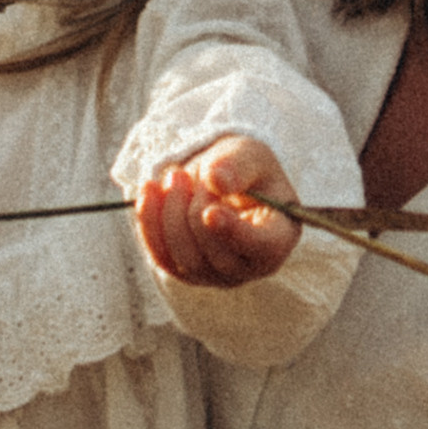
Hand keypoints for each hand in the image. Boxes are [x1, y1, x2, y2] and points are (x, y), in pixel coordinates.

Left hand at [135, 140, 298, 289]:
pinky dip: (150, 223)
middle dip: (194, 210)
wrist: (217, 178)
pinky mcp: (185, 271)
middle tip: (183, 174)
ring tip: (174, 176)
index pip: (263, 248)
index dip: (235, 234)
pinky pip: (162, 256)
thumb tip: (217, 181)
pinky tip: (149, 190)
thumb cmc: (243, 169)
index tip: (210, 211)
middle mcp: (251, 265)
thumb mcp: (249, 154)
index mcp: (279, 236)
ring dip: (170, 214)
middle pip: (217, 254)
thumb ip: (238, 165)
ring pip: (185, 259)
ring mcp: (216, 274)